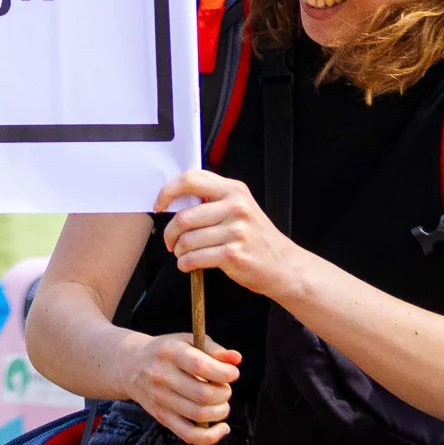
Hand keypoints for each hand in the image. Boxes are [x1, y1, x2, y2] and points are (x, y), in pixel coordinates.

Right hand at [128, 328, 238, 444]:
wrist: (131, 366)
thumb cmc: (167, 352)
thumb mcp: (187, 341)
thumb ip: (214, 349)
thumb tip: (236, 359)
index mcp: (169, 352)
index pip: (200, 366)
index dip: (224, 372)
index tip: (233, 373)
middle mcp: (162, 376)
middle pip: (202, 394)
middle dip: (224, 394)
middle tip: (225, 388)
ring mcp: (160, 400)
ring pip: (199, 415)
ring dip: (220, 412)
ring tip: (221, 403)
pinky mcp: (162, 418)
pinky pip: (189, 435)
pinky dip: (211, 437)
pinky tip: (222, 428)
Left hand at [159, 169, 306, 303]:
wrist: (283, 265)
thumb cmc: (256, 237)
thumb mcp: (240, 207)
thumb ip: (213, 199)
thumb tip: (176, 200)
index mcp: (234, 190)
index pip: (191, 179)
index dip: (168, 192)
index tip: (160, 205)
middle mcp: (236, 207)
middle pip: (184, 216)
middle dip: (170, 233)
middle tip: (170, 241)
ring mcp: (236, 231)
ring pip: (188, 240)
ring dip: (178, 251)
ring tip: (182, 254)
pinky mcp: (233, 254)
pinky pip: (195, 258)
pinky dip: (185, 263)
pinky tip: (188, 264)